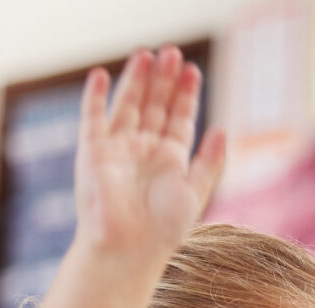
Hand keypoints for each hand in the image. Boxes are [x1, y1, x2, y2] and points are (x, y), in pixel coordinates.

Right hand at [74, 46, 225, 258]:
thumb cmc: (164, 228)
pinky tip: (103, 75)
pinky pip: (92, 117)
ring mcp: (117, 148)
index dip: (185, 94)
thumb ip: (209, 161)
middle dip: (163, 80)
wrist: (129, 248)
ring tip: (147, 53)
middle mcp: (143, 150)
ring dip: (137, 79)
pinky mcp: (93, 151)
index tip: (192, 70)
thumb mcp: (195, 190)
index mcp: (169, 160)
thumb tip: (222, 130)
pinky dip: (96, 96)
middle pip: (154, 105)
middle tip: (172, 52)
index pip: (177, 118)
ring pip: (128, 105)